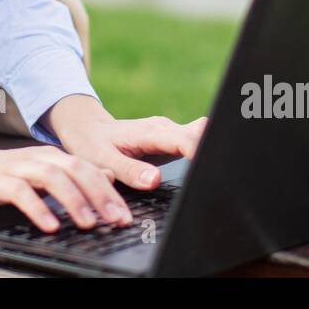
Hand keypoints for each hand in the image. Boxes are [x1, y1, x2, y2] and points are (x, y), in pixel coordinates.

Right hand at [0, 128, 135, 233]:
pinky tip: (50, 225)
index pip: (88, 170)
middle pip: (76, 170)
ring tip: (88, 224)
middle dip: (100, 196)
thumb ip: (73, 174)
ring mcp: (17, 168)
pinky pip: (20, 192)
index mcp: (52, 157)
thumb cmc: (2, 174)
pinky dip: (38, 208)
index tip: (125, 216)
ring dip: (73, 201)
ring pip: (52, 177)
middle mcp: (38, 159)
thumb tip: (108, 175)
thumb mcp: (41, 173)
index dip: (109, 192)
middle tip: (116, 220)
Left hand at [44, 95, 207, 188]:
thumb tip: (155, 180)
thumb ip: (130, 171)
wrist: (88, 129)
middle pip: (199, 134)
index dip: (199, 151)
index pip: (183, 139)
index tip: (208, 166)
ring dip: (210, 150)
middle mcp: (164, 128)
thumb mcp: (104, 160)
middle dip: (212, 150)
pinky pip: (195, 140)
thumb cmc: (93, 145)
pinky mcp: (172, 139)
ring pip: (201, 135)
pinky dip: (204, 151)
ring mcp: (170, 132)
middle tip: (220, 173)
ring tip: (217, 173)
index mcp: (149, 133)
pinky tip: (207, 166)